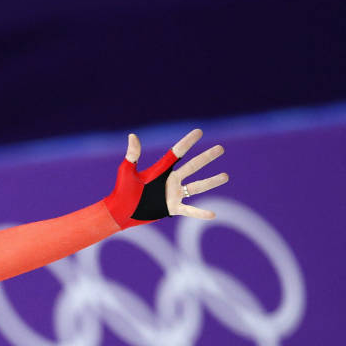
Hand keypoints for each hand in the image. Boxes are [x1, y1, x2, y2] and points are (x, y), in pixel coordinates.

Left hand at [106, 129, 228, 227]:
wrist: (119, 211)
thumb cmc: (121, 190)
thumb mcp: (127, 171)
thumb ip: (133, 154)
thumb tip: (133, 135)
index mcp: (160, 170)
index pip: (177, 153)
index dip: (188, 142)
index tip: (199, 132)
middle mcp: (170, 181)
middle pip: (192, 166)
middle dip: (206, 157)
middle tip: (221, 148)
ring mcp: (172, 194)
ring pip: (196, 187)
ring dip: (211, 182)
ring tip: (226, 176)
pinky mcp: (171, 208)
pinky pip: (189, 210)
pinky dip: (200, 213)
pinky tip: (213, 214)